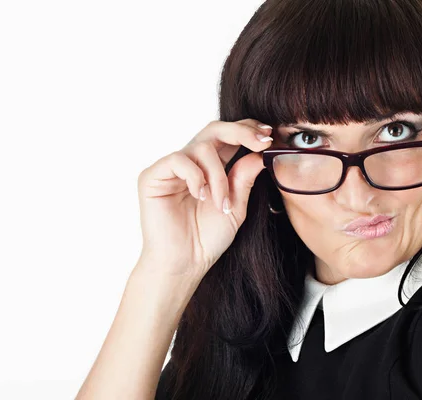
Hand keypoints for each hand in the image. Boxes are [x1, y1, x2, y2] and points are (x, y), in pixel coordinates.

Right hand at [136, 119, 273, 278]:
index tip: (269, 135)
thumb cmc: (207, 239)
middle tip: (261, 142)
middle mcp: (190, 163)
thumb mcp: (236, 206)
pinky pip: (178, 160)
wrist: (185, 263)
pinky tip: (200, 196)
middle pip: (214, 129)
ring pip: (201, 148)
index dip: (248, 129)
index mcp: (210, 167)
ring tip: (221, 204)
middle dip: (241, 131)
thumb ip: (245, 177)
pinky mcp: (153, 176)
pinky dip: (195, 177)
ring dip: (218, 176)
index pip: (228, 136)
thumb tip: (260, 152)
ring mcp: (170, 168)